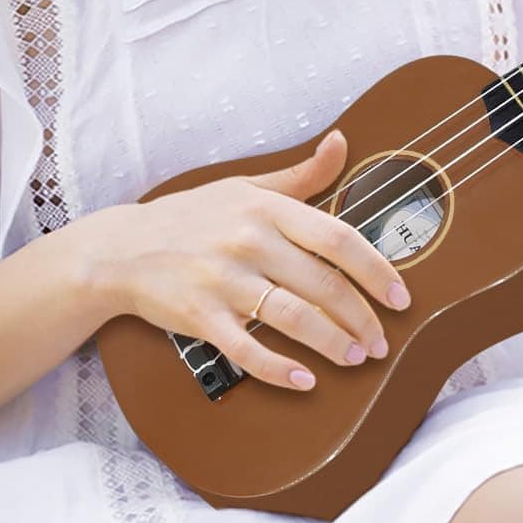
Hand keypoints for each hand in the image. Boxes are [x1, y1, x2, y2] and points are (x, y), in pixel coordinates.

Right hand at [93, 130, 411, 391]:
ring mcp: (223, 280)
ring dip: (333, 344)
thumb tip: (342, 142)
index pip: (336, 238)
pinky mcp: (199, 316)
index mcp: (266, 207)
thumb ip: (300, 175)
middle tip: (381, 341)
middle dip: (361, 317)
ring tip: (356, 358)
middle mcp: (248, 240)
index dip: (375, 270)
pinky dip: (280, 369)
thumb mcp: (246, 186)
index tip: (401, 297)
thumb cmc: (192, 216)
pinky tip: (305, 380)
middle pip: (323, 283)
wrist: (122, 248)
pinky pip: (248, 349)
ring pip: (293, 317)